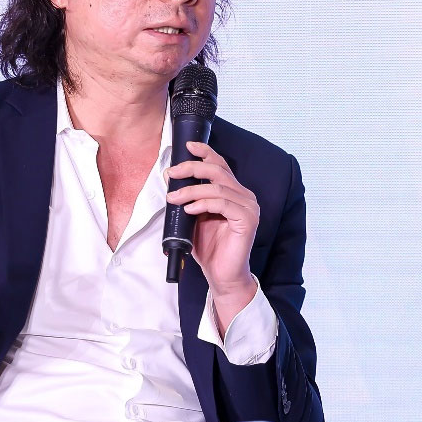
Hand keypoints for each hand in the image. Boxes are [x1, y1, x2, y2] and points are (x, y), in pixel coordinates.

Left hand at [166, 141, 258, 308]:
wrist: (222, 275)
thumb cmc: (210, 248)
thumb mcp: (195, 217)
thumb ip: (191, 198)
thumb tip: (172, 179)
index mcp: (234, 192)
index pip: (221, 165)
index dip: (205, 152)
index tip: (187, 146)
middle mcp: (245, 196)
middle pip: (218, 171)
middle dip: (192, 168)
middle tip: (172, 173)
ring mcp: (249, 207)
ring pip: (217, 187)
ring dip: (191, 190)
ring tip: (173, 198)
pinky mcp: (247, 220)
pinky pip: (223, 204)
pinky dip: (203, 203)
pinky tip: (189, 209)